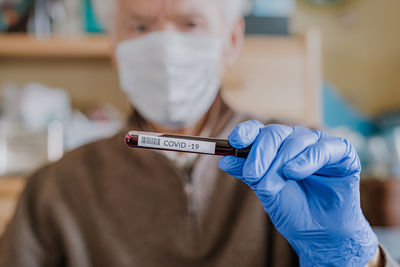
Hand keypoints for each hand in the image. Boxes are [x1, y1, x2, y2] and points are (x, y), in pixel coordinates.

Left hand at [219, 121, 377, 266]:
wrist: (319, 232)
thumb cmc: (292, 208)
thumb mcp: (265, 190)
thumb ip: (248, 172)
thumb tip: (224, 160)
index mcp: (276, 146)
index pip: (258, 130)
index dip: (245, 132)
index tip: (235, 142)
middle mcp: (296, 140)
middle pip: (275, 133)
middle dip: (261, 153)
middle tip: (253, 174)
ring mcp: (318, 144)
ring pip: (296, 139)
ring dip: (282, 161)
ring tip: (277, 182)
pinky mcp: (341, 153)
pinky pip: (322, 148)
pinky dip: (306, 159)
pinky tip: (294, 173)